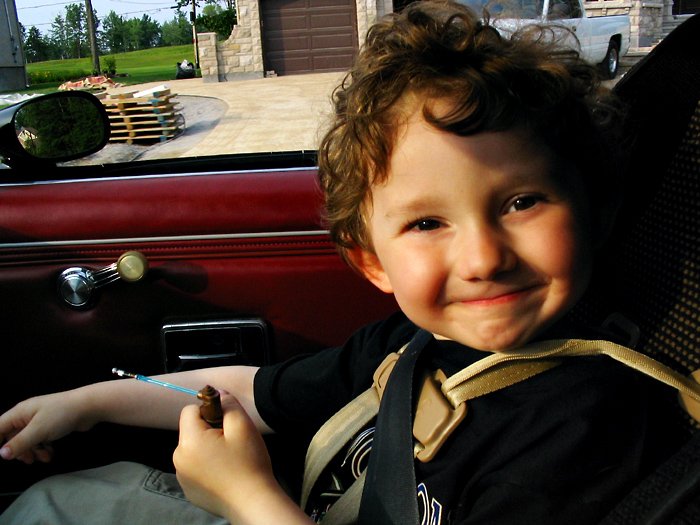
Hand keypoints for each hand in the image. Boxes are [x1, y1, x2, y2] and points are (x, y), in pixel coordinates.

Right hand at [0, 390, 93, 463]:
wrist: (89, 407)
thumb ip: (19, 443)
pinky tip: (50, 454)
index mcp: (19, 413)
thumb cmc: (61, 415)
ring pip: (28, 440)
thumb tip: (1, 454)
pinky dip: (44, 448)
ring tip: (44, 458)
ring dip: (34, 451)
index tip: (1, 456)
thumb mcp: (38, 430)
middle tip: (29, 460)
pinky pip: (41, 439)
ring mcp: (40, 420)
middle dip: (20, 450)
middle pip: (13, 437)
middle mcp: (27, 415)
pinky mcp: (52, 425)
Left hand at [174, 393, 310, 523]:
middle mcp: (178, 458)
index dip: (210, 411)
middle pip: (190, 430)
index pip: (190, 410)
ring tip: (229, 460)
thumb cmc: (248, 462)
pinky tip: (224, 474)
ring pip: (192, 448)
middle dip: (208, 430)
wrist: (253, 502)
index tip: (227, 425)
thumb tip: (217, 392)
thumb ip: (228, 403)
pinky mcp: (188, 490)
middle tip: (231, 443)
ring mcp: (181, 476)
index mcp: (189, 441)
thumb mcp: (242, 426)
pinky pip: (194, 466)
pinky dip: (206, 465)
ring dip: (207, 447)